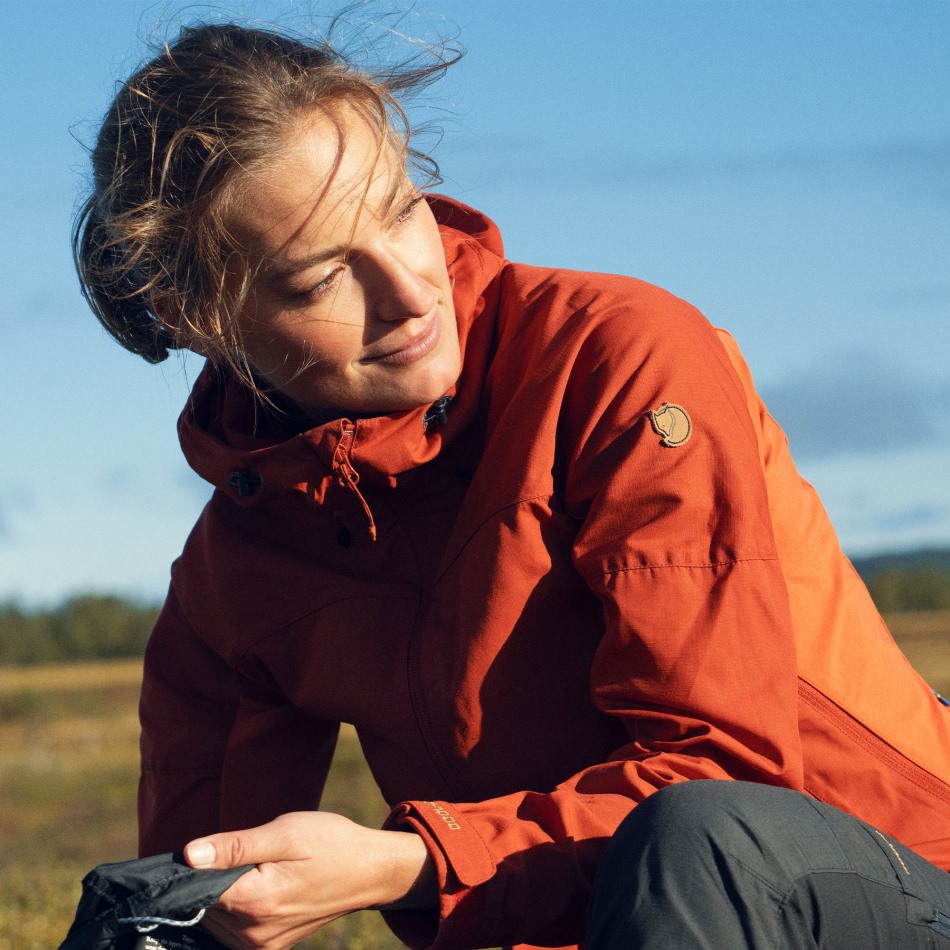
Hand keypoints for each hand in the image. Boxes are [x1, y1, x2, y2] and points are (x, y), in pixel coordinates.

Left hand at [184, 811, 435, 949]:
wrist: (369, 871)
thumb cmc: (331, 843)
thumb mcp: (286, 832)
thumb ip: (236, 846)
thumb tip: (188, 855)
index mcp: (253, 900)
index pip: (194, 889)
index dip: (194, 866)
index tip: (213, 848)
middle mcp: (251, 932)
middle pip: (203, 904)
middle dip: (213, 877)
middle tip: (251, 852)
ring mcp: (259, 945)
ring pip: (215, 917)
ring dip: (226, 892)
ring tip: (262, 868)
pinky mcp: (267, 948)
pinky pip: (231, 929)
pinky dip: (237, 906)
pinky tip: (261, 885)